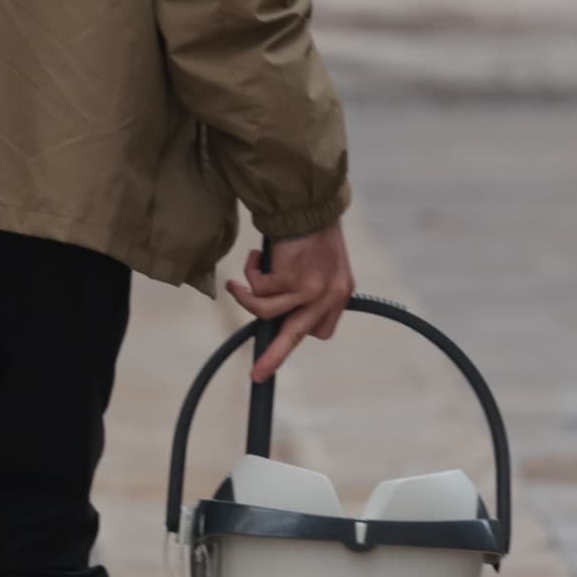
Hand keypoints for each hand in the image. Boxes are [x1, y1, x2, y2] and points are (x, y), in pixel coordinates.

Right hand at [228, 224, 355, 378]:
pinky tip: (253, 258)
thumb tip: (277, 312)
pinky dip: (249, 273)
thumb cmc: (311, 229)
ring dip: (245, 298)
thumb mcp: (322, 263)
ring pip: (266, 311)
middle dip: (274, 356)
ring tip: (236, 284)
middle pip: (296, 335)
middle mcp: (329, 294)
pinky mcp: (290, 278)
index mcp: (341, 292)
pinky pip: (257, 289)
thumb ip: (309, 288)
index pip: (321, 329)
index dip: (300, 330)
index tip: (281, 332)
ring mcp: (310, 288)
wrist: (308, 202)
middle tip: (258, 374)